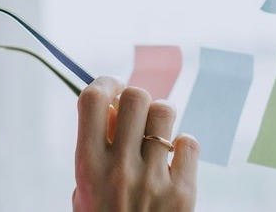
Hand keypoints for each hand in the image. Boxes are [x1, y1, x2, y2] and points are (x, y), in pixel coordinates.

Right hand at [73, 76, 198, 210]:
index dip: (104, 82)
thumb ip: (96, 149)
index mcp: (88, 165)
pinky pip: (189, 143)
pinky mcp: (183, 192)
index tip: (111, 87)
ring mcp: (153, 179)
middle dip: (136, 98)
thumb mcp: (85, 189)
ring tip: (156, 136)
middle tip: (136, 114)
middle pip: (135, 96)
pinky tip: (173, 161)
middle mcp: (120, 167)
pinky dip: (183, 146)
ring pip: (165, 112)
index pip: (93, 99)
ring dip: (161, 118)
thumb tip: (116, 107)